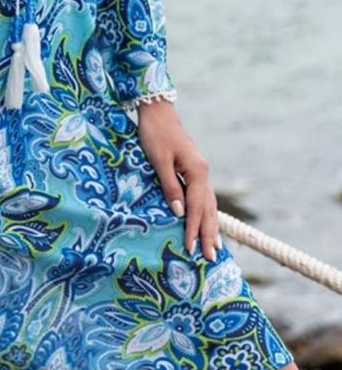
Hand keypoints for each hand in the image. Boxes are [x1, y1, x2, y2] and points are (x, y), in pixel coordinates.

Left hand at [136, 100, 221, 262]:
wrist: (157, 111)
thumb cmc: (155, 134)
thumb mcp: (159, 161)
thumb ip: (170, 187)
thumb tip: (180, 213)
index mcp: (197, 171)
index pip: (197, 207)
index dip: (194, 229)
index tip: (191, 249)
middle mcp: (202, 172)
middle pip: (208, 208)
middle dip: (209, 234)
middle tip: (210, 259)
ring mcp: (200, 171)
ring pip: (209, 204)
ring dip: (211, 226)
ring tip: (215, 248)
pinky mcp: (193, 169)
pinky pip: (203, 197)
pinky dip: (205, 213)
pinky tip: (206, 222)